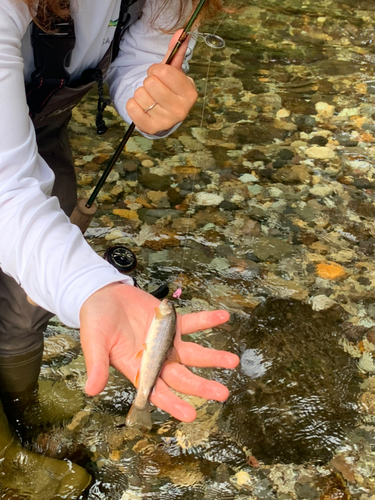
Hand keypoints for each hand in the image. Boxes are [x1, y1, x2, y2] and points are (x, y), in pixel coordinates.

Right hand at [80, 283, 238, 421]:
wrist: (103, 296)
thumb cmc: (95, 322)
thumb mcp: (93, 343)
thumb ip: (97, 366)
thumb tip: (91, 391)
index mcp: (137, 368)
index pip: (157, 391)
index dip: (173, 404)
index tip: (191, 414)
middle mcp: (156, 358)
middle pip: (181, 375)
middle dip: (201, 385)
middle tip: (222, 393)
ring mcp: (166, 339)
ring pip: (192, 352)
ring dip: (212, 356)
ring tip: (233, 361)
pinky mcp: (171, 320)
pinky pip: (193, 322)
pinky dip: (208, 319)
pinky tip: (223, 317)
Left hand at [126, 30, 197, 135]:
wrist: (165, 115)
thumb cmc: (170, 90)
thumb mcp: (175, 72)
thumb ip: (176, 52)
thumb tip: (182, 32)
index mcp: (189, 93)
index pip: (164, 72)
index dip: (155, 69)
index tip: (157, 73)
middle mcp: (181, 109)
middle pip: (150, 83)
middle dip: (148, 81)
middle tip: (153, 87)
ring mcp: (166, 121)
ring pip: (140, 94)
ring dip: (141, 93)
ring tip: (149, 98)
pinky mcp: (151, 128)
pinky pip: (131, 108)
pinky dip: (132, 104)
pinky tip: (141, 106)